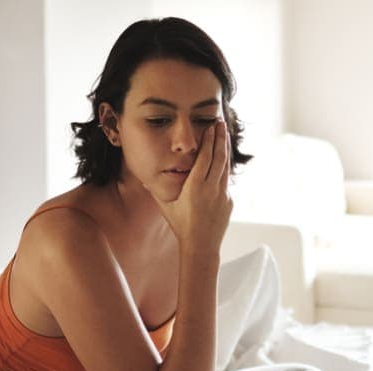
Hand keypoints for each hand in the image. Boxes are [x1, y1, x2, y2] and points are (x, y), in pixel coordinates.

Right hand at [152, 117, 233, 254]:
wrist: (200, 246)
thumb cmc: (180, 226)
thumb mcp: (166, 206)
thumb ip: (156, 190)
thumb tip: (144, 177)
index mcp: (195, 188)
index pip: (205, 158)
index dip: (209, 141)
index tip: (211, 126)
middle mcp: (211, 189)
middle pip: (219, 157)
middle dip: (220, 138)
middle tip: (220, 122)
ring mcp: (222, 195)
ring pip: (225, 166)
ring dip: (225, 148)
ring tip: (224, 133)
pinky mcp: (228, 200)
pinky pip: (226, 179)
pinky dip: (225, 166)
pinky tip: (223, 158)